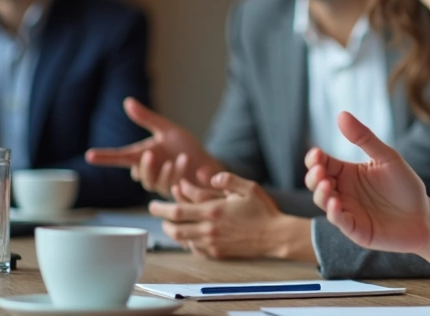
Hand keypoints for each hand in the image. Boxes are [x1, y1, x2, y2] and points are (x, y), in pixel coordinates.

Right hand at [85, 97, 223, 196]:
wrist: (208, 164)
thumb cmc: (186, 147)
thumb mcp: (167, 130)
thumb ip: (147, 118)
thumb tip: (127, 101)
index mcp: (144, 156)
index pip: (120, 158)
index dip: (105, 157)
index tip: (90, 155)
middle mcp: (150, 172)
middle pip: (139, 174)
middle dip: (144, 166)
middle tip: (150, 154)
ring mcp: (162, 185)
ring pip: (154, 184)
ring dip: (166, 172)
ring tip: (180, 159)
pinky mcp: (175, 194)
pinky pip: (171, 188)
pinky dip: (179, 175)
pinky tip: (187, 164)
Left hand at [150, 172, 311, 260]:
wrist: (275, 236)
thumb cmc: (264, 210)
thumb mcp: (249, 187)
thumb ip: (228, 179)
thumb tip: (210, 176)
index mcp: (213, 211)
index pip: (176, 211)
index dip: (161, 206)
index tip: (154, 202)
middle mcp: (209, 229)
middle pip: (174, 228)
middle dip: (162, 220)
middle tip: (159, 213)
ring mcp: (212, 243)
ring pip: (182, 240)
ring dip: (173, 231)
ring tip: (171, 223)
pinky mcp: (218, 253)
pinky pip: (194, 249)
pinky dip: (187, 242)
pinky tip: (189, 236)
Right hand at [304, 111, 429, 253]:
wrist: (423, 216)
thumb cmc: (405, 185)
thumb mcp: (387, 157)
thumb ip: (365, 138)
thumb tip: (342, 114)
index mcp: (347, 172)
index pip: (323, 163)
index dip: (315, 159)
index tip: (317, 154)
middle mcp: (343, 191)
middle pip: (316, 182)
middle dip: (314, 176)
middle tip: (319, 169)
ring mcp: (347, 210)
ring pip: (323, 202)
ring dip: (321, 194)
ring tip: (328, 185)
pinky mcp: (354, 229)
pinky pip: (339, 221)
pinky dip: (334, 213)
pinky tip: (336, 204)